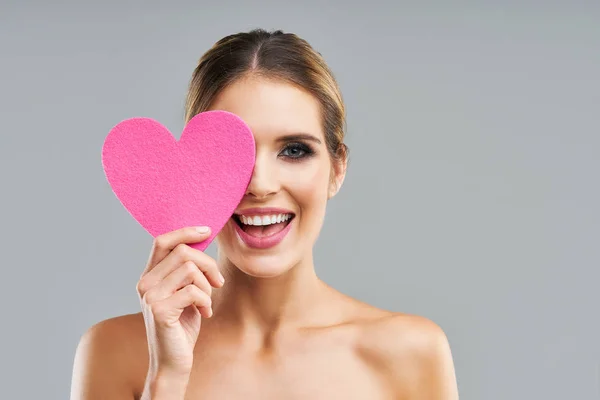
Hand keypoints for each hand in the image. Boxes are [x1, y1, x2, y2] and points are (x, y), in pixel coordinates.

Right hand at [136, 226, 224, 378]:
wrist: (173, 361)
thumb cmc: (183, 325)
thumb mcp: (185, 292)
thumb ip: (187, 269)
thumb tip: (203, 238)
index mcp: (149, 276)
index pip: (163, 241)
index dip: (185, 231)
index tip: (207, 230)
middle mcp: (145, 283)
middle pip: (183, 252)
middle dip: (208, 264)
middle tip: (218, 282)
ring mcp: (150, 297)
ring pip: (190, 269)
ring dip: (207, 286)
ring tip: (206, 302)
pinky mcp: (160, 310)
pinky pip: (194, 291)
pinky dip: (206, 301)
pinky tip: (204, 314)